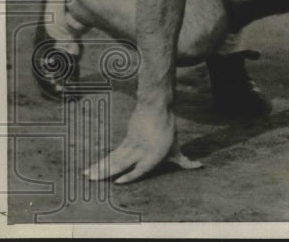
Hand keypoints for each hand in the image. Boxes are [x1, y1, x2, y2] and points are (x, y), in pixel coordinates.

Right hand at [84, 103, 200, 183]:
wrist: (156, 107)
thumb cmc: (168, 131)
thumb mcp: (177, 148)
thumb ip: (185, 161)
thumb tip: (201, 167)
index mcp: (154, 154)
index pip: (141, 168)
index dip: (131, 175)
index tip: (119, 181)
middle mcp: (141, 150)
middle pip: (122, 163)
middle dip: (107, 172)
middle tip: (93, 180)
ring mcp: (132, 144)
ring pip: (114, 158)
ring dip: (100, 167)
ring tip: (87, 176)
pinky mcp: (126, 140)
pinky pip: (112, 154)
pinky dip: (101, 161)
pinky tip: (92, 168)